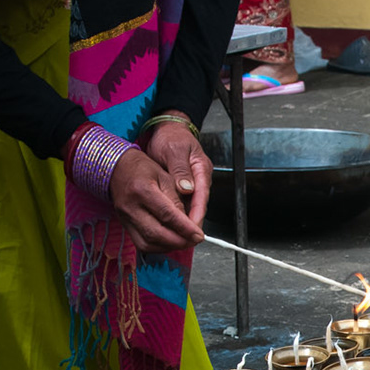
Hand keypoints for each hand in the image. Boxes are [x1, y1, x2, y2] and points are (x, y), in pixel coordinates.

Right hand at [110, 146, 203, 252]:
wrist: (117, 169)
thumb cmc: (142, 169)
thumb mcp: (165, 176)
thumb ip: (177, 198)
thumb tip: (190, 221)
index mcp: (142, 190)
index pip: (167, 215)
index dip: (185, 228)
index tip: (199, 235)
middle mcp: (131, 207)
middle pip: (156, 234)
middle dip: (179, 242)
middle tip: (194, 240)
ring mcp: (125, 219)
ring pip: (148, 244)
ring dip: (169, 247)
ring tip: (184, 242)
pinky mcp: (125, 226)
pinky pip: (141, 244)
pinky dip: (158, 247)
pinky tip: (170, 242)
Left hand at [142, 115, 211, 232]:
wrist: (167, 130)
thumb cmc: (171, 138)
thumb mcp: (175, 150)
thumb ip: (180, 169)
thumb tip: (187, 189)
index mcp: (201, 170)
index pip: (202, 196)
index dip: (197, 214)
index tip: (192, 228)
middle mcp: (198, 180)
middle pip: (198, 206)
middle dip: (191, 224)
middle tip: (183, 239)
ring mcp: (191, 185)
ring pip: (189, 208)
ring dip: (183, 222)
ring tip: (174, 237)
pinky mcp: (182, 188)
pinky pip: (181, 205)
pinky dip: (175, 216)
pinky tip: (167, 225)